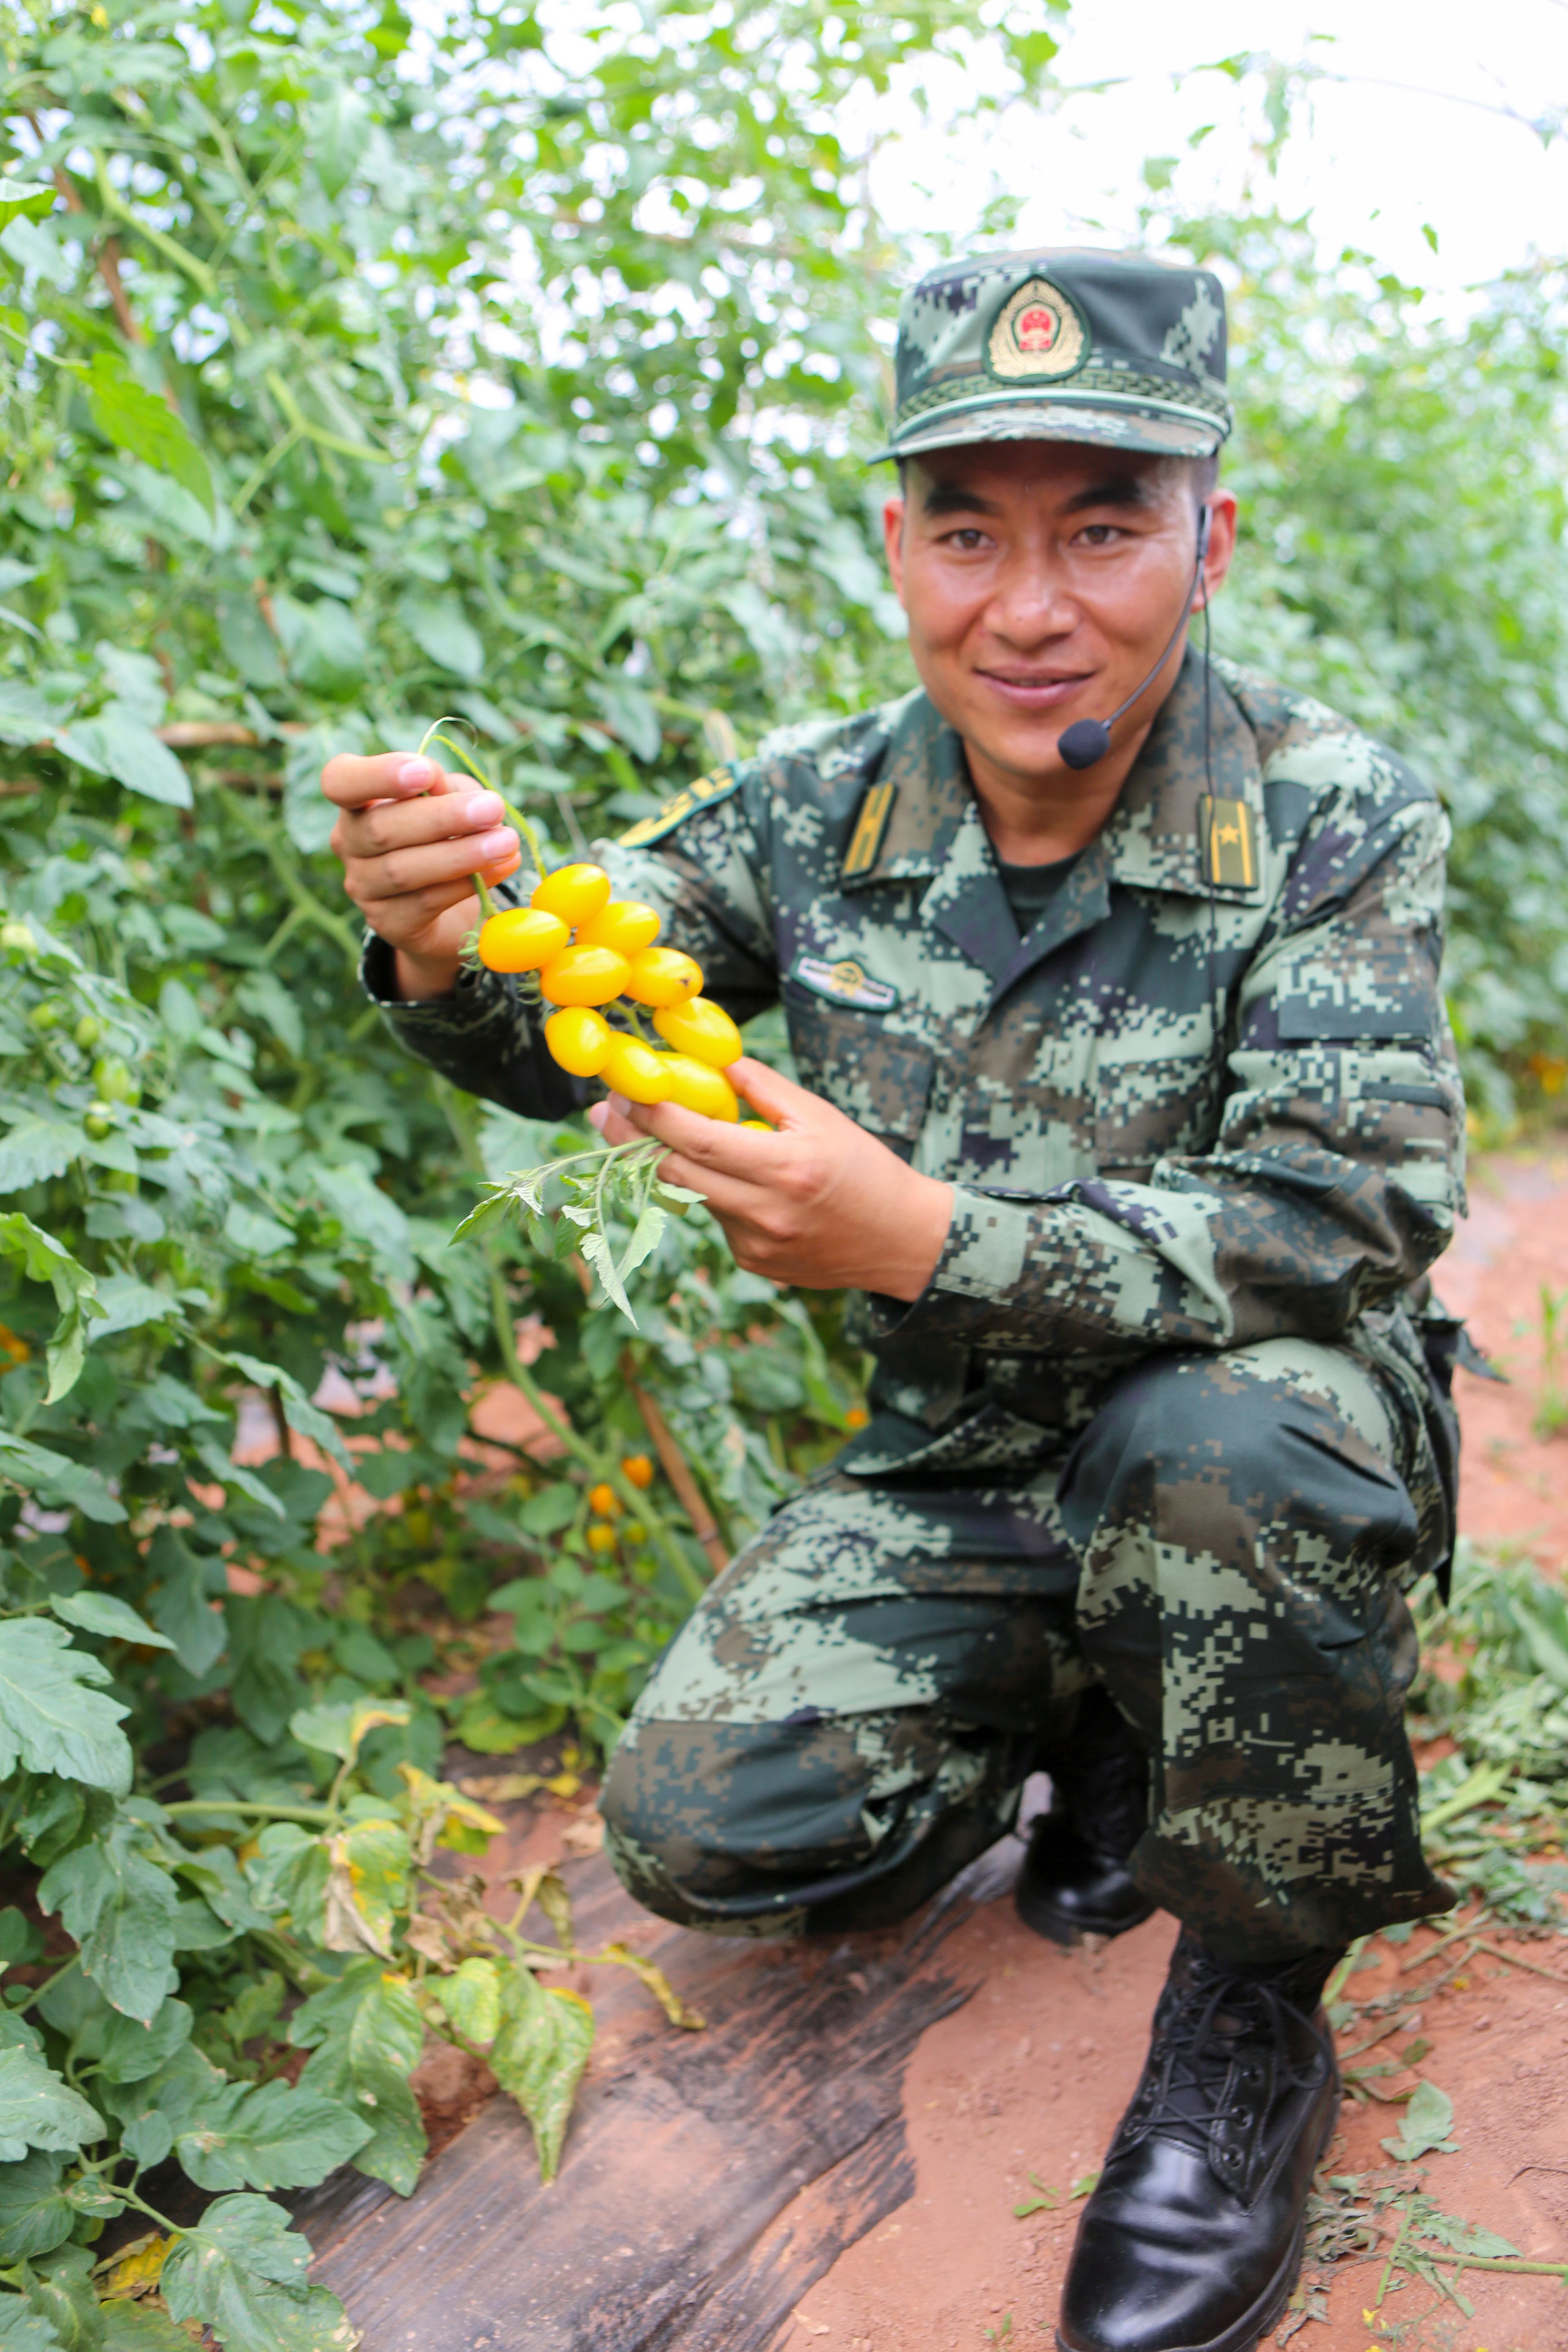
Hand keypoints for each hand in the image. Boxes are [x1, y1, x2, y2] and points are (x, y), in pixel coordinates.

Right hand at [321, 751, 522, 999]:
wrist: (447, 906)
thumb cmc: (445, 834)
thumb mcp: (449, 799)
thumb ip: (446, 788)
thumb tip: (449, 789)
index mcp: (356, 801)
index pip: (340, 781)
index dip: (378, 775)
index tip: (424, 771)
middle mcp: (349, 843)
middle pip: (381, 828)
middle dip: (442, 817)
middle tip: (492, 808)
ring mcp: (363, 887)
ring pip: (403, 870)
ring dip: (461, 854)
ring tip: (507, 842)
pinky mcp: (388, 922)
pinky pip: (426, 901)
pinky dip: (468, 882)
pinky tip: (502, 867)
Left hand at [589, 1056, 953, 1300]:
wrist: (901, 1240)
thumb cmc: (865, 1169)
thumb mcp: (820, 1117)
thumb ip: (763, 1089)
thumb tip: (713, 1058)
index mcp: (784, 1169)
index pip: (697, 1140)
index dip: (652, 1115)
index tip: (621, 1091)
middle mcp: (765, 1214)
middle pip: (673, 1175)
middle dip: (631, 1141)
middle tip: (605, 1112)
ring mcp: (756, 1246)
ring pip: (691, 1198)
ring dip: (671, 1165)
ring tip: (661, 1133)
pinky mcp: (754, 1264)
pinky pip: (714, 1220)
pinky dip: (711, 1194)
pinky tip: (732, 1180)